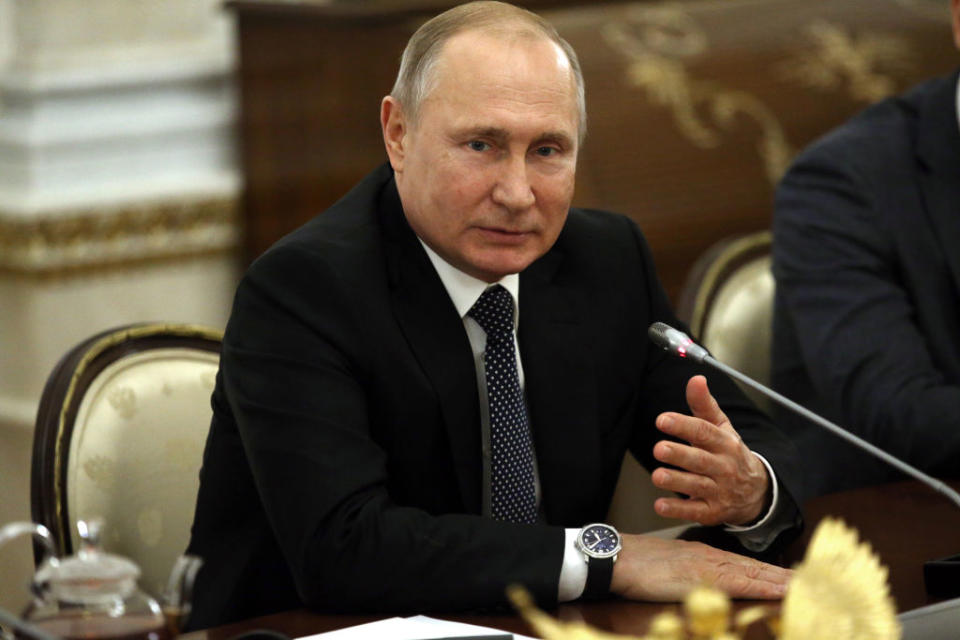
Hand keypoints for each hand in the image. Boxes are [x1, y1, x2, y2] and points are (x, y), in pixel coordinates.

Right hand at [610, 533, 790, 600]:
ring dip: (780, 579)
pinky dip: (764, 584)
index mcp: (702, 555)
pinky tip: (780, 589)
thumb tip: (696, 585)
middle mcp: (710, 557)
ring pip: (754, 572)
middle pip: (754, 567)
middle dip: (782, 575)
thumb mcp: (664, 569)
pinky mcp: (704, 576)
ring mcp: (709, 565)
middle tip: (812, 580)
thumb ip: (683, 574)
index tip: (789, 578)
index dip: (767, 572)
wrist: (617, 557)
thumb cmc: (634, 565)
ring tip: (805, 584)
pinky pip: (742, 581)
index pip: (742, 566)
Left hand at [650, 375, 768, 525]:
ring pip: (697, 486)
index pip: (704, 432)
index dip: (683, 425)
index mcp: (725, 443)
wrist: (756, 492)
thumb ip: (704, 405)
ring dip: (676, 482)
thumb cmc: (730, 453)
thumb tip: (696, 378)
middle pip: (701, 460)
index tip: (662, 419)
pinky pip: (694, 511)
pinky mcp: (712, 511)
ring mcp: (718, 491)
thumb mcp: (722, 428)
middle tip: (659, 449)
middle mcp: (723, 467)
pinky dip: (677, 510)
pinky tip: (660, 505)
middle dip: (680, 455)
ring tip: (657, 476)